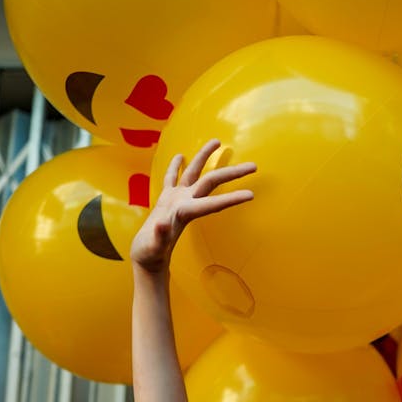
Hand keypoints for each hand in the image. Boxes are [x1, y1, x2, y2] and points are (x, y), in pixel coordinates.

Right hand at [130, 138, 256, 272]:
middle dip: (232, 173)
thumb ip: (159, 236)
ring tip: (217, 141)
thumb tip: (162, 224)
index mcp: (184, 213)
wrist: (147, 260)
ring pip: (193, 173)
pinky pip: (172, 178)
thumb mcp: (152, 247)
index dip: (231, 198)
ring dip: (204, 156)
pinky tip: (180, 156)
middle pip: (211, 181)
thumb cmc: (149, 255)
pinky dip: (175, 167)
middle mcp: (185, 203)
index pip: (213, 203)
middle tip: (254, 165)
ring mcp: (176, 200)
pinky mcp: (165, 201)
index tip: (251, 195)